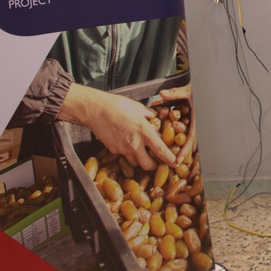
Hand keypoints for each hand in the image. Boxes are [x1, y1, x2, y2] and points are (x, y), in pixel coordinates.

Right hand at [59, 84, 175, 169]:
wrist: (95, 110)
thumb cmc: (117, 105)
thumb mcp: (138, 107)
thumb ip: (149, 115)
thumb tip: (154, 118)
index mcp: (144, 132)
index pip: (161, 151)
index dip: (169, 159)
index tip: (175, 163)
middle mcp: (134, 144)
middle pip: (147, 165)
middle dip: (153, 165)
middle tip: (156, 161)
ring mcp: (122, 149)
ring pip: (135, 162)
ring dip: (139, 159)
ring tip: (140, 150)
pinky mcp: (113, 150)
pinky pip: (124, 155)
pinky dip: (127, 152)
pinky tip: (126, 142)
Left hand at [157, 84, 197, 164]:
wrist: (206, 82)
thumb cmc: (200, 86)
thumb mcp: (188, 90)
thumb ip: (175, 93)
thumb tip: (162, 94)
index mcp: (197, 118)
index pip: (191, 138)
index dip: (184, 151)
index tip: (178, 160)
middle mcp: (197, 121)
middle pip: (191, 141)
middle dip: (183, 152)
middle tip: (174, 163)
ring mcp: (196, 121)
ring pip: (189, 137)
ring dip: (182, 146)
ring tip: (173, 157)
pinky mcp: (193, 118)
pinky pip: (187, 129)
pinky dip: (181, 136)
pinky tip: (174, 141)